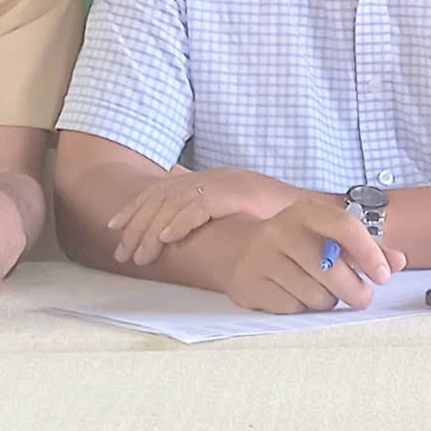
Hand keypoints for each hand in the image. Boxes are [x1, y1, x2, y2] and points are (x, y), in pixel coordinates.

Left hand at [106, 165, 302, 265]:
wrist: (314, 208)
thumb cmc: (276, 210)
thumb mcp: (236, 201)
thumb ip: (204, 194)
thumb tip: (173, 184)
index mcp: (211, 179)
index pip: (162, 190)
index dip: (136, 209)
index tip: (116, 230)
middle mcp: (214, 177)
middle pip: (162, 196)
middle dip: (137, 224)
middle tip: (122, 253)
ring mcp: (226, 183)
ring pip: (175, 203)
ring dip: (153, 230)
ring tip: (139, 254)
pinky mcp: (238, 194)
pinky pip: (201, 207)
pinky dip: (181, 221)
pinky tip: (166, 239)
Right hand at [225, 199, 408, 314]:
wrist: (237, 250)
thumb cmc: (296, 243)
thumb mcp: (328, 235)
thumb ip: (366, 247)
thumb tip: (397, 261)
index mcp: (305, 212)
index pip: (345, 226)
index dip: (369, 253)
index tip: (384, 276)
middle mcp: (280, 230)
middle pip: (331, 269)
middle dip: (354, 290)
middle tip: (361, 297)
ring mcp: (262, 258)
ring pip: (315, 295)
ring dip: (327, 300)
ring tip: (319, 289)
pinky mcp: (250, 285)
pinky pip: (293, 308)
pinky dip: (302, 307)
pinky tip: (294, 294)